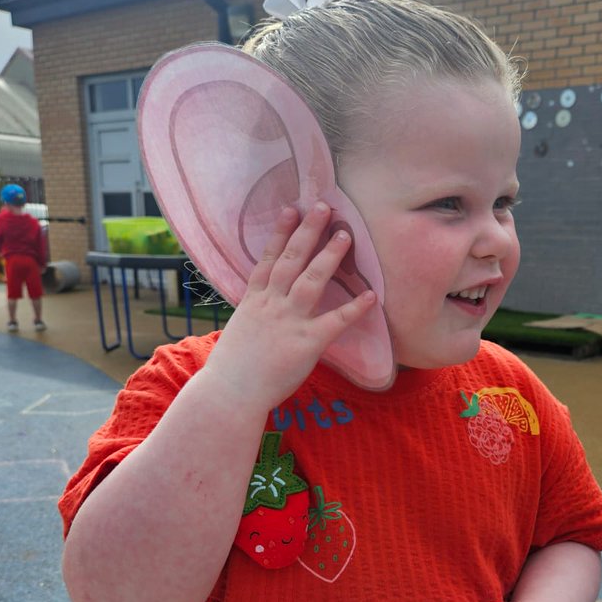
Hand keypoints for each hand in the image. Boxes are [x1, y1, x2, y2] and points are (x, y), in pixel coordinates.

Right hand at [206, 202, 376, 411]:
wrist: (230, 393)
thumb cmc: (233, 369)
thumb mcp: (240, 332)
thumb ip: (256, 317)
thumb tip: (264, 309)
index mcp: (254, 301)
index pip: (268, 259)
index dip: (280, 233)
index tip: (290, 209)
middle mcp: (271, 304)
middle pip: (291, 260)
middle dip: (308, 232)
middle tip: (324, 207)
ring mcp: (289, 321)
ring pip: (310, 280)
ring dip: (329, 255)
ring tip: (345, 234)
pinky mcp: (306, 342)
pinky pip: (334, 321)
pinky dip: (354, 308)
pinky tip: (370, 295)